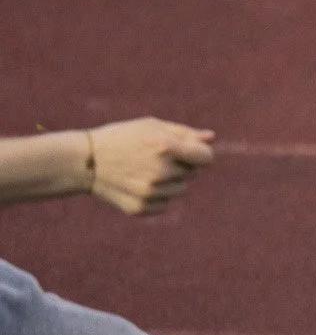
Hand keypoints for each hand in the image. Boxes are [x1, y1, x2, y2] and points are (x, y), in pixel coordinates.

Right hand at [87, 118, 214, 214]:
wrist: (84, 161)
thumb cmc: (122, 138)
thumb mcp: (152, 126)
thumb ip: (185, 134)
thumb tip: (212, 139)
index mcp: (166, 147)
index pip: (206, 158)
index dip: (201, 154)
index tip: (191, 153)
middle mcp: (161, 171)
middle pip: (193, 173)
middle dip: (180, 165)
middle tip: (153, 158)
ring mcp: (150, 192)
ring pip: (181, 189)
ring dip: (170, 181)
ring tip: (144, 171)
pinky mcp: (141, 208)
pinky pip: (165, 204)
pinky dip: (156, 196)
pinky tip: (137, 185)